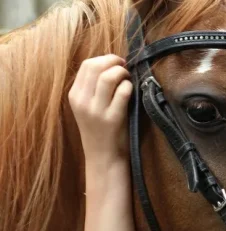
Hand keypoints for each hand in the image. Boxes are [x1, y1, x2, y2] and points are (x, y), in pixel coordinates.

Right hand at [69, 54, 132, 169]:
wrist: (103, 157)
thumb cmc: (100, 130)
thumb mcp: (88, 107)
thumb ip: (93, 88)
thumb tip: (111, 64)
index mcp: (74, 95)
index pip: (86, 65)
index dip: (104, 59)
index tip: (116, 63)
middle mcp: (82, 101)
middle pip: (96, 67)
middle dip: (114, 62)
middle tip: (125, 67)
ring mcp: (96, 111)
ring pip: (108, 77)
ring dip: (122, 72)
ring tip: (128, 78)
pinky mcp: (112, 119)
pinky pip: (122, 92)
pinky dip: (129, 86)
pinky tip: (131, 91)